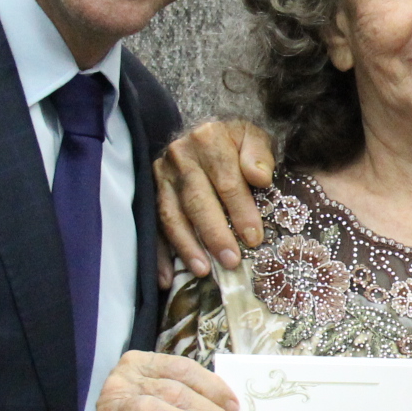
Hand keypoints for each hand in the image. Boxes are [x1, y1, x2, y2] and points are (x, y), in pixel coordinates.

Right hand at [92, 351, 239, 410]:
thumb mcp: (157, 400)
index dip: (213, 387)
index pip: (182, 368)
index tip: (234, 407)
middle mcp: (120, 381)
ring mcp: (109, 406)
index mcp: (136, 364)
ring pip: (159, 409)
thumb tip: (230, 408)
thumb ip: (186, 396)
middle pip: (174, 390)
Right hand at [155, 118, 275, 282]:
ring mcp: (162, 175)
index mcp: (209, 139)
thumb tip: (260, 177)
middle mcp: (181, 156)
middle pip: (197, 200)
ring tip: (202, 270)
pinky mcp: (151, 192)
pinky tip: (167, 278)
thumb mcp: (252, 137)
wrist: (202, 132)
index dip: (241, 210)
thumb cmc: (234, 142)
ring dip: (186, 246)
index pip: (227, 180)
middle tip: (230, 261)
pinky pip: (153, 226)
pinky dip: (159, 254)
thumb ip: (259, 154)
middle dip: (214, 234)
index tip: (254, 238)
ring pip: (171, 215)